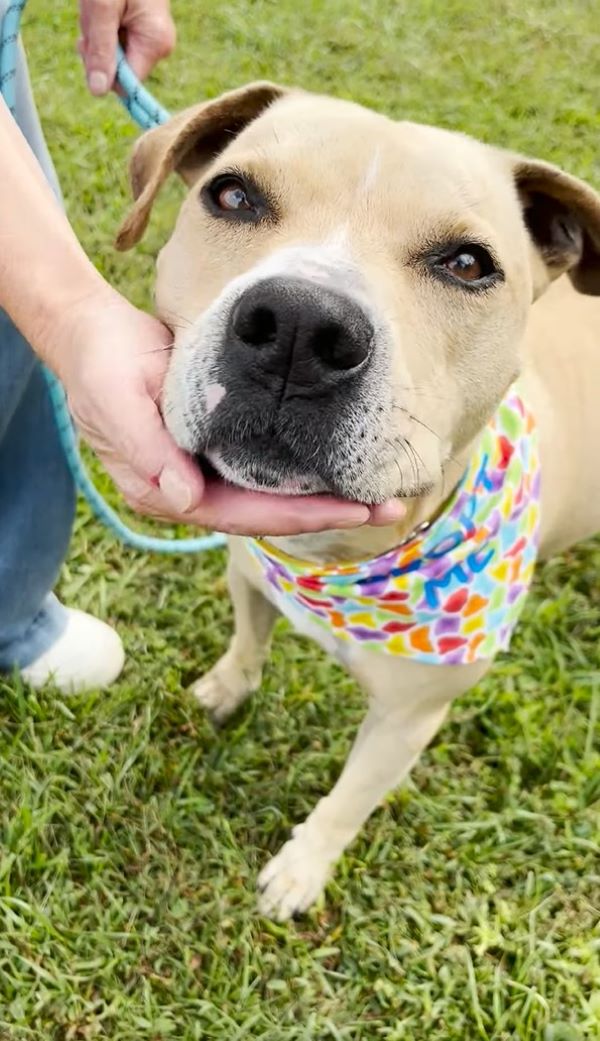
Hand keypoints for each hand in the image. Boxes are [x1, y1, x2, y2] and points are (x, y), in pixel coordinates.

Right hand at [54, 290, 402, 536]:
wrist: (90, 336)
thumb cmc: (102, 366)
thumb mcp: (117, 401)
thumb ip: (147, 450)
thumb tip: (185, 498)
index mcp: (164, 489)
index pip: (240, 515)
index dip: (297, 515)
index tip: (350, 510)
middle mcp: (188, 491)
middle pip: (265, 514)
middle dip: (325, 513)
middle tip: (386, 506)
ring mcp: (202, 473)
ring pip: (270, 496)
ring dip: (321, 496)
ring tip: (378, 494)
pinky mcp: (214, 451)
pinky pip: (264, 472)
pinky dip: (302, 472)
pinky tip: (338, 466)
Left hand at [78, 0, 175, 95]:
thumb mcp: (101, 9)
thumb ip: (101, 51)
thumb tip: (98, 92)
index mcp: (156, 44)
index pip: (127, 85)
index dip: (104, 72)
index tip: (89, 46)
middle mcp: (159, 46)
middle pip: (120, 71)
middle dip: (98, 51)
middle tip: (91, 19)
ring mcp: (152, 38)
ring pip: (115, 57)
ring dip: (97, 38)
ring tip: (96, 8)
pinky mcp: (142, 31)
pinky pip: (117, 43)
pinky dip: (102, 30)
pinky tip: (101, 10)